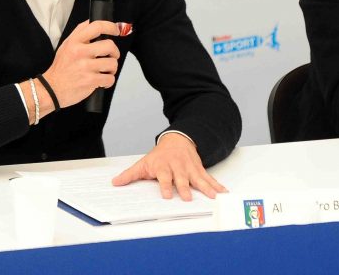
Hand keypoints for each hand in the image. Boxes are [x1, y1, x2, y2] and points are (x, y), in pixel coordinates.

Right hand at [41, 20, 119, 109]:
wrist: (52, 89)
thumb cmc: (61, 68)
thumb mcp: (65, 46)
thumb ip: (79, 34)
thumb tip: (92, 23)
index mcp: (74, 42)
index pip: (97, 26)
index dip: (110, 27)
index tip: (115, 30)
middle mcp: (80, 52)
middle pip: (109, 45)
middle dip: (114, 52)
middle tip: (111, 56)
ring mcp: (85, 67)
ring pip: (112, 63)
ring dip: (112, 68)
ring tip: (105, 71)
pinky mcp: (90, 80)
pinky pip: (110, 78)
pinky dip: (108, 81)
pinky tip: (102, 81)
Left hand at [111, 133, 226, 200]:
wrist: (176, 140)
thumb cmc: (159, 156)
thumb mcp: (143, 163)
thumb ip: (130, 175)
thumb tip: (115, 183)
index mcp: (163, 167)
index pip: (164, 178)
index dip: (164, 186)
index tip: (166, 195)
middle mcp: (177, 167)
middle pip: (181, 179)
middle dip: (184, 188)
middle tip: (187, 198)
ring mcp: (190, 168)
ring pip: (198, 179)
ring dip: (206, 188)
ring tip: (213, 196)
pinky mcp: (199, 169)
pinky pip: (209, 178)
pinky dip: (217, 185)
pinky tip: (224, 192)